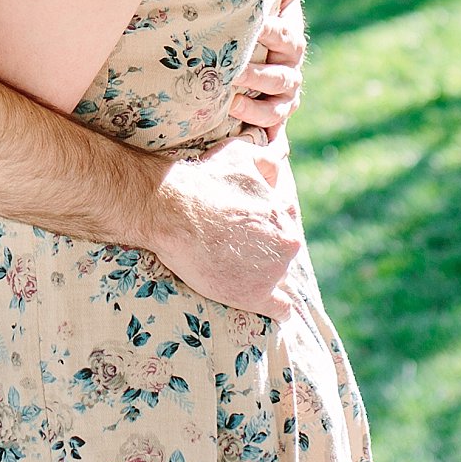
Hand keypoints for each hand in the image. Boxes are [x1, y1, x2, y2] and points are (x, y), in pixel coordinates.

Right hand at [145, 130, 306, 318]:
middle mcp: (287, 242)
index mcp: (284, 212)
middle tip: (236, 251)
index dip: (264, 226)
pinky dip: (277, 309)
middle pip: (282, 252)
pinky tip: (269, 306)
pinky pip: (282, 310)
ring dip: (265, 277)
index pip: (283, 222)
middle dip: (265, 251)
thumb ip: (265, 156)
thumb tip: (281, 151)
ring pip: (280, 278)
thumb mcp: (240, 155)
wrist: (173, 211)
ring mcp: (274, 272)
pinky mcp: (256, 296)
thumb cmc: (204, 181)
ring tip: (238, 274)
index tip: (245, 230)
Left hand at [226, 0, 306, 134]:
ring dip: (256, 100)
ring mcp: (285, 94)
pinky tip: (235, 112)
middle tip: (233, 70)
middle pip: (281, 72)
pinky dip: (256, 119)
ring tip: (231, 96)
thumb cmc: (264, 31)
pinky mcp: (276, 115)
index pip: (285, 35)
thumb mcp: (274, 6)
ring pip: (278, 100)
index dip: (270, 31)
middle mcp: (290, 68)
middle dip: (258, 71)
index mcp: (290, 40)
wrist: (261, 71)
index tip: (252, 26)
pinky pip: (272, 124)